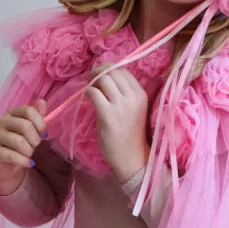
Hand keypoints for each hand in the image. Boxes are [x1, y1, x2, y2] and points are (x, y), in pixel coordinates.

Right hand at [0, 98, 47, 195]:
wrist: (7, 169)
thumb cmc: (20, 148)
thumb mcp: (32, 132)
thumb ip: (36, 117)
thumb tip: (42, 101)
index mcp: (12, 114)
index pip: (28, 111)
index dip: (40, 123)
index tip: (43, 133)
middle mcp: (1, 121)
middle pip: (25, 125)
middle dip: (35, 139)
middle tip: (35, 146)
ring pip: (19, 141)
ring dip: (29, 151)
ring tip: (28, 155)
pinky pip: (11, 155)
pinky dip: (23, 161)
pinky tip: (28, 163)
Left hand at [85, 63, 149, 181]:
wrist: (132, 158)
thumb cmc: (131, 135)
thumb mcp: (134, 109)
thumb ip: (124, 94)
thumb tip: (105, 77)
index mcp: (141, 94)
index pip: (124, 70)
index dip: (109, 69)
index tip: (101, 76)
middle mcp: (132, 96)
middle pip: (112, 71)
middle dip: (99, 71)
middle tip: (91, 79)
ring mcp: (120, 105)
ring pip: (103, 78)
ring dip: (92, 80)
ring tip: (90, 89)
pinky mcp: (107, 114)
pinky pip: (93, 92)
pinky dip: (88, 92)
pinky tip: (87, 98)